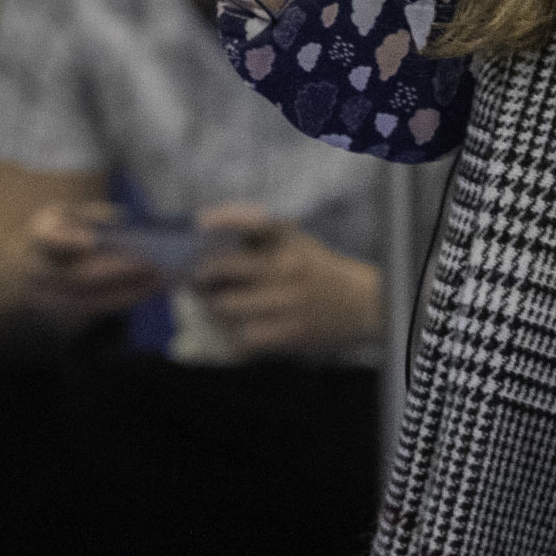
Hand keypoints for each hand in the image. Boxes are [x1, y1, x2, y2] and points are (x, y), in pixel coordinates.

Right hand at [12, 203, 170, 327]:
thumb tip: (121, 219)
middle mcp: (39, 271)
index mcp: (39, 237)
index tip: (93, 241)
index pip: (49, 240)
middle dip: (117, 271)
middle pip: (78, 277)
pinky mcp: (63, 316)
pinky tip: (148, 291)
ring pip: (90, 302)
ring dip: (128, 293)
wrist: (27, 269)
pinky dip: (124, 301)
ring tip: (159, 282)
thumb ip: (91, 214)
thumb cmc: (58, 233)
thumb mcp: (65, 214)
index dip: (68, 241)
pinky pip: (97, 312)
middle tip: (152, 264)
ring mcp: (48, 298)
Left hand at [189, 208, 380, 358]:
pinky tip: (233, 326)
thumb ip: (256, 226)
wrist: (358, 303)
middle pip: (224, 267)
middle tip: (198, 279)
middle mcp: (286, 269)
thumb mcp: (294, 237)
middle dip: (203, 275)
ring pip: (227, 306)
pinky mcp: (290, 333)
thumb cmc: (316, 266)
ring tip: (211, 304)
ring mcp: (288, 303)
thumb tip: (206, 223)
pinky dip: (231, 331)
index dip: (222, 218)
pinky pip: (244, 336)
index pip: (251, 221)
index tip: (199, 223)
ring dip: (211, 306)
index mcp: (288, 240)